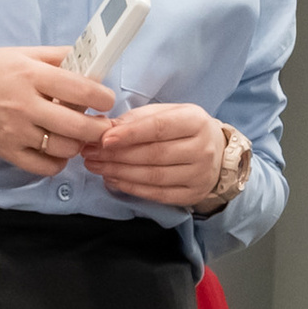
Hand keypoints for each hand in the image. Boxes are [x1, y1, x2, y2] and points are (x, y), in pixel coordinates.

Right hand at [0, 46, 111, 177]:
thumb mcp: (23, 54)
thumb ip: (58, 56)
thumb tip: (90, 59)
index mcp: (31, 75)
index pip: (80, 89)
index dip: (102, 97)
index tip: (106, 100)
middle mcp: (25, 105)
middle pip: (78, 126)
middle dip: (99, 127)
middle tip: (102, 124)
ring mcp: (16, 131)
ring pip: (64, 148)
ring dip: (78, 144)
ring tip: (77, 135)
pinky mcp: (8, 151)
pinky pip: (44, 166)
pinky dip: (57, 162)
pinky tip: (57, 150)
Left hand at [83, 101, 224, 206]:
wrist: (217, 152)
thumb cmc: (183, 129)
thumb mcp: (166, 113)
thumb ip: (136, 119)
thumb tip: (103, 128)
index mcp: (196, 121)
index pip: (159, 128)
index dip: (129, 134)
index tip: (103, 139)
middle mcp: (202, 149)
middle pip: (153, 154)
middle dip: (117, 155)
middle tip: (90, 153)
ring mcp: (199, 175)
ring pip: (154, 176)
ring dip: (119, 172)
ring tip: (96, 166)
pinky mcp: (192, 194)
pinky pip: (157, 194)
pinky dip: (131, 188)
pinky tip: (113, 180)